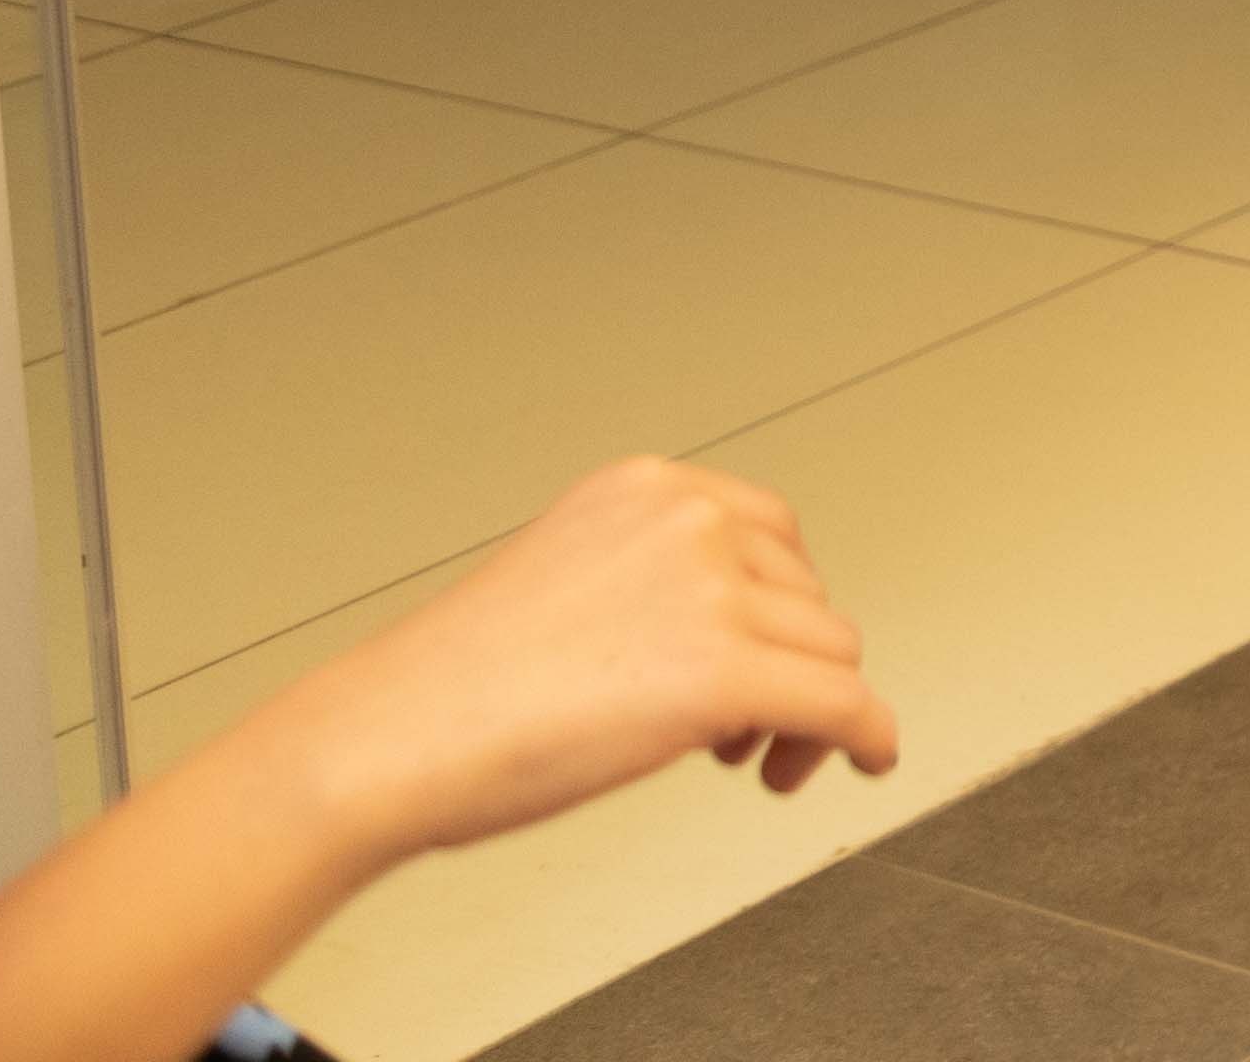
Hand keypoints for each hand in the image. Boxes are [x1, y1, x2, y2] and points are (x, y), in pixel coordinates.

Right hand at [260, 461, 894, 858]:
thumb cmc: (449, 686)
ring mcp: (710, 592)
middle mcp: (688, 522)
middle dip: (785, 665)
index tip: (755, 654)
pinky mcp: (725, 674)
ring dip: (803, 713)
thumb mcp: (569, 576)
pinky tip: (862, 761)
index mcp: (648, 489)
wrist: (381, 742)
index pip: (773, 535)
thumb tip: (738, 630)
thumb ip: (653, 579)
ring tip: (743, 758)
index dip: (774, 609)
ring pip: (831, 654)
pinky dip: (868, 740)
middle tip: (738, 729)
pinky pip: (847, 706)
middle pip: (808, 597)